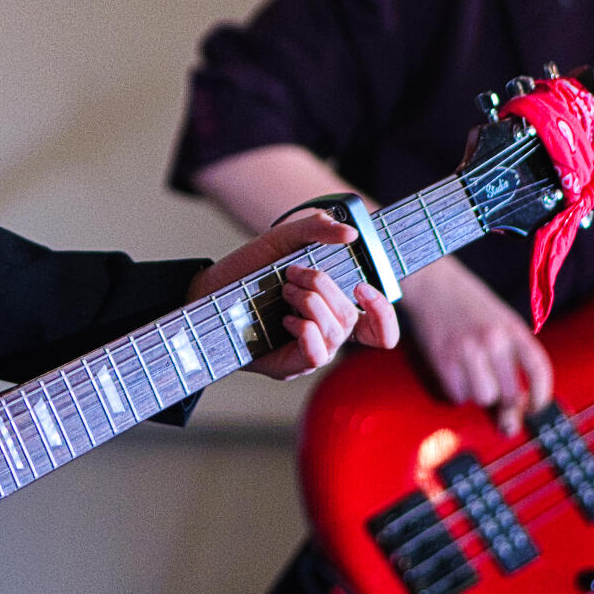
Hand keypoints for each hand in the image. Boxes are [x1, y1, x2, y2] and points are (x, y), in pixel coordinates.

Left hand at [192, 209, 401, 378]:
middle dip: (324, 288)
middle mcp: (327, 333)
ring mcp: (310, 351)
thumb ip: (316, 229)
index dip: (382, 311)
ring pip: (336, 334)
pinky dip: (305, 330)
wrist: (210, 289)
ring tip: (284, 290)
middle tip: (293, 273)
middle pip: (352, 319)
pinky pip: (317, 354)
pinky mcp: (289, 365)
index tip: (361, 286)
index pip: (379, 326)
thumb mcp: (282, 240)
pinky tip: (285, 318)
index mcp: (334, 308)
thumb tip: (351, 232)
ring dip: (311, 303)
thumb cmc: (249, 269)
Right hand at [398, 256, 550, 434]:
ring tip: (472, 377)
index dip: (542, 396)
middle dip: (505, 402)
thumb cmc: (467, 303)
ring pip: (484, 397)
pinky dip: (457, 392)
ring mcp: (468, 351)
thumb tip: (518, 401)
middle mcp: (493, 340)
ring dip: (479, 394)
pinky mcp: (443, 360)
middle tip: (497, 396)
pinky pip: (458, 395)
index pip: (538, 369)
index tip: (536, 408)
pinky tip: (456, 374)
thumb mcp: (501, 319)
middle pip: (510, 393)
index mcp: (512, 328)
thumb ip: (513, 353)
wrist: (432, 283)